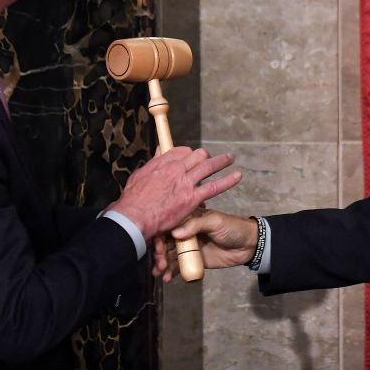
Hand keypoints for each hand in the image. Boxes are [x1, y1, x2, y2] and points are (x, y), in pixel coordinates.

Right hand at [107, 147, 240, 239]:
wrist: (134, 218)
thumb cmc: (132, 202)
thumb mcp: (138, 177)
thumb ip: (151, 166)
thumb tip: (158, 155)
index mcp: (162, 163)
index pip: (181, 152)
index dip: (188, 154)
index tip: (190, 158)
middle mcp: (176, 169)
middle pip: (196, 156)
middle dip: (204, 156)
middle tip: (209, 159)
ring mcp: (186, 182)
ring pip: (208, 166)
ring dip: (221, 161)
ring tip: (229, 158)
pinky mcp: (192, 198)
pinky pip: (214, 186)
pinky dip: (227, 180)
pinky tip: (237, 176)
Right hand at [153, 208, 258, 281]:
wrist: (249, 244)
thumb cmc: (232, 227)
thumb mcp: (214, 221)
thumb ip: (195, 225)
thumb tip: (175, 233)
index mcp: (189, 218)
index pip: (169, 225)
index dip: (160, 236)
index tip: (157, 246)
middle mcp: (186, 232)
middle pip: (166, 242)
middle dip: (160, 253)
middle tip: (159, 263)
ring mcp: (190, 247)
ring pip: (171, 255)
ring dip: (163, 264)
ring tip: (159, 272)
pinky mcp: (195, 260)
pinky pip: (180, 266)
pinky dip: (172, 272)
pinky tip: (167, 278)